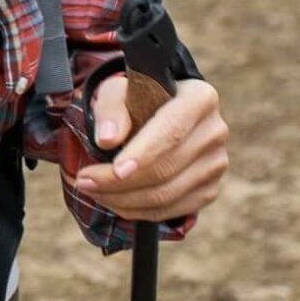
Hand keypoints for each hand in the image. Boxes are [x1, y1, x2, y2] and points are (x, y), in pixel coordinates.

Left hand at [70, 73, 228, 223]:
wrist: (160, 110)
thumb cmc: (136, 97)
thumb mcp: (118, 90)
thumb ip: (111, 109)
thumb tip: (107, 140)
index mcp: (199, 98)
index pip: (171, 131)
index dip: (143, 154)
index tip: (115, 169)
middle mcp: (215, 132)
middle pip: (168, 168)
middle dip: (120, 181)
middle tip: (83, 180)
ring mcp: (216, 164)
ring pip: (168, 194)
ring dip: (123, 199)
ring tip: (91, 190)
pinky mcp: (209, 189)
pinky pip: (172, 210)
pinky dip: (138, 210)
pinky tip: (112, 200)